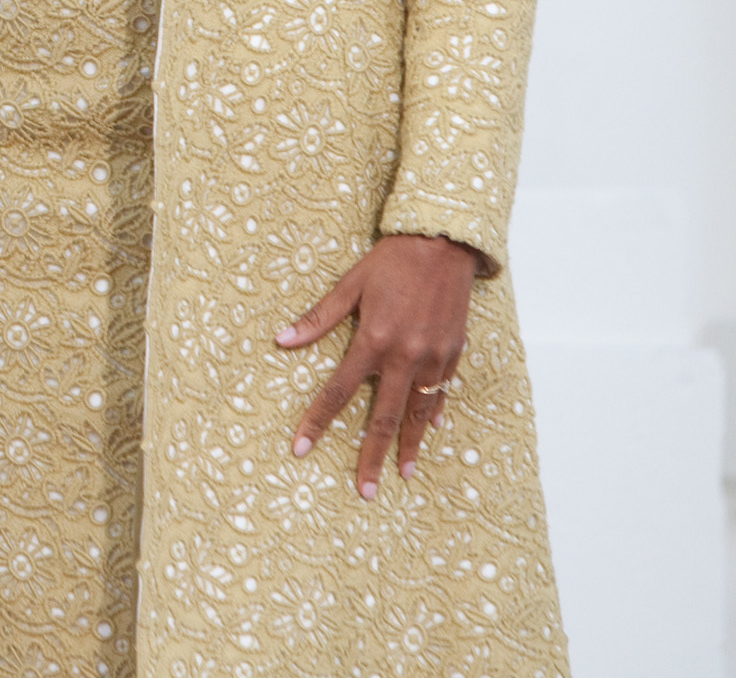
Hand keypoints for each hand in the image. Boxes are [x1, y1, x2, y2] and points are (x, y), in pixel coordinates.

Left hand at [275, 233, 480, 498]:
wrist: (443, 245)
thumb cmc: (391, 262)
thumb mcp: (349, 285)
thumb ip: (318, 318)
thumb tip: (282, 341)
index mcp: (374, 341)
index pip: (338, 391)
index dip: (317, 421)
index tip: (301, 448)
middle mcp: (405, 357)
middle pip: (383, 416)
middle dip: (371, 455)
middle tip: (365, 490)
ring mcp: (433, 358)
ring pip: (418, 412)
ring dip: (409, 445)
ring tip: (401, 473)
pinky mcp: (454, 353)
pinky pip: (442, 391)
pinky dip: (434, 413)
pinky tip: (430, 432)